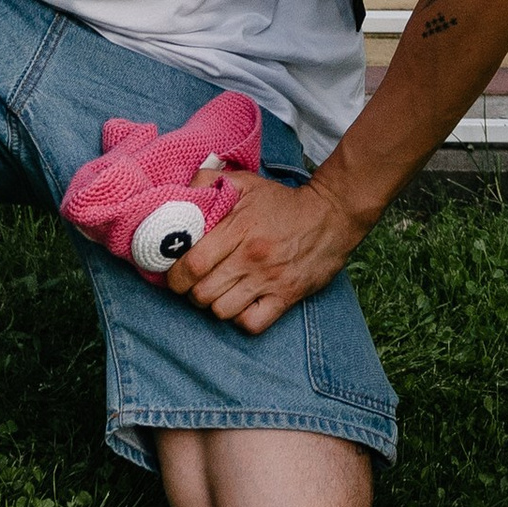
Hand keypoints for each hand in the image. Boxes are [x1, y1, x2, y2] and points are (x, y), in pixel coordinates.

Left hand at [174, 167, 360, 333]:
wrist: (331, 215)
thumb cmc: (282, 203)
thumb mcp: (246, 183)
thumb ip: (210, 182)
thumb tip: (183, 193)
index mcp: (239, 229)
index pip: (193, 264)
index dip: (176, 274)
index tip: (176, 272)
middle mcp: (252, 257)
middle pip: (202, 293)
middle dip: (192, 291)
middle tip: (197, 282)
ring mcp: (270, 280)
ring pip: (222, 311)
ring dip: (214, 304)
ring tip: (219, 291)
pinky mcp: (286, 297)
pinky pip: (251, 324)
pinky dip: (241, 318)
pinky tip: (242, 304)